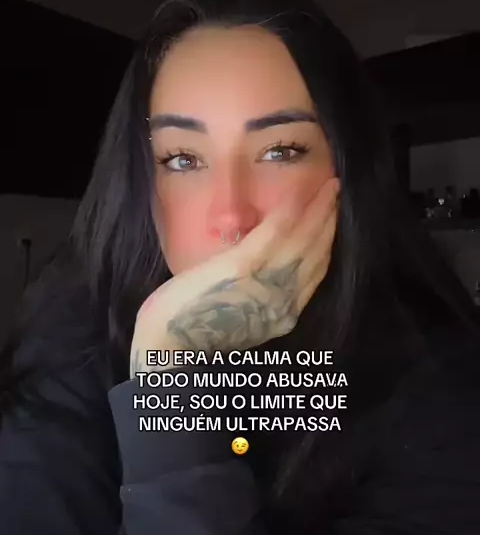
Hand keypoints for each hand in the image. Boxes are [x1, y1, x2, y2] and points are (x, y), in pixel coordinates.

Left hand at [130, 177, 339, 375]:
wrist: (167, 349)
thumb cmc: (189, 334)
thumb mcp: (236, 318)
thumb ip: (253, 297)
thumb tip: (255, 274)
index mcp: (281, 316)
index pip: (314, 273)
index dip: (326, 244)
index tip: (331, 222)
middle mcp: (284, 302)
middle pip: (316, 254)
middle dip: (329, 221)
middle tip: (337, 193)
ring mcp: (266, 284)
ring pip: (304, 239)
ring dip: (320, 208)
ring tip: (331, 186)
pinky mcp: (243, 267)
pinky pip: (277, 231)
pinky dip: (293, 209)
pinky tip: (303, 192)